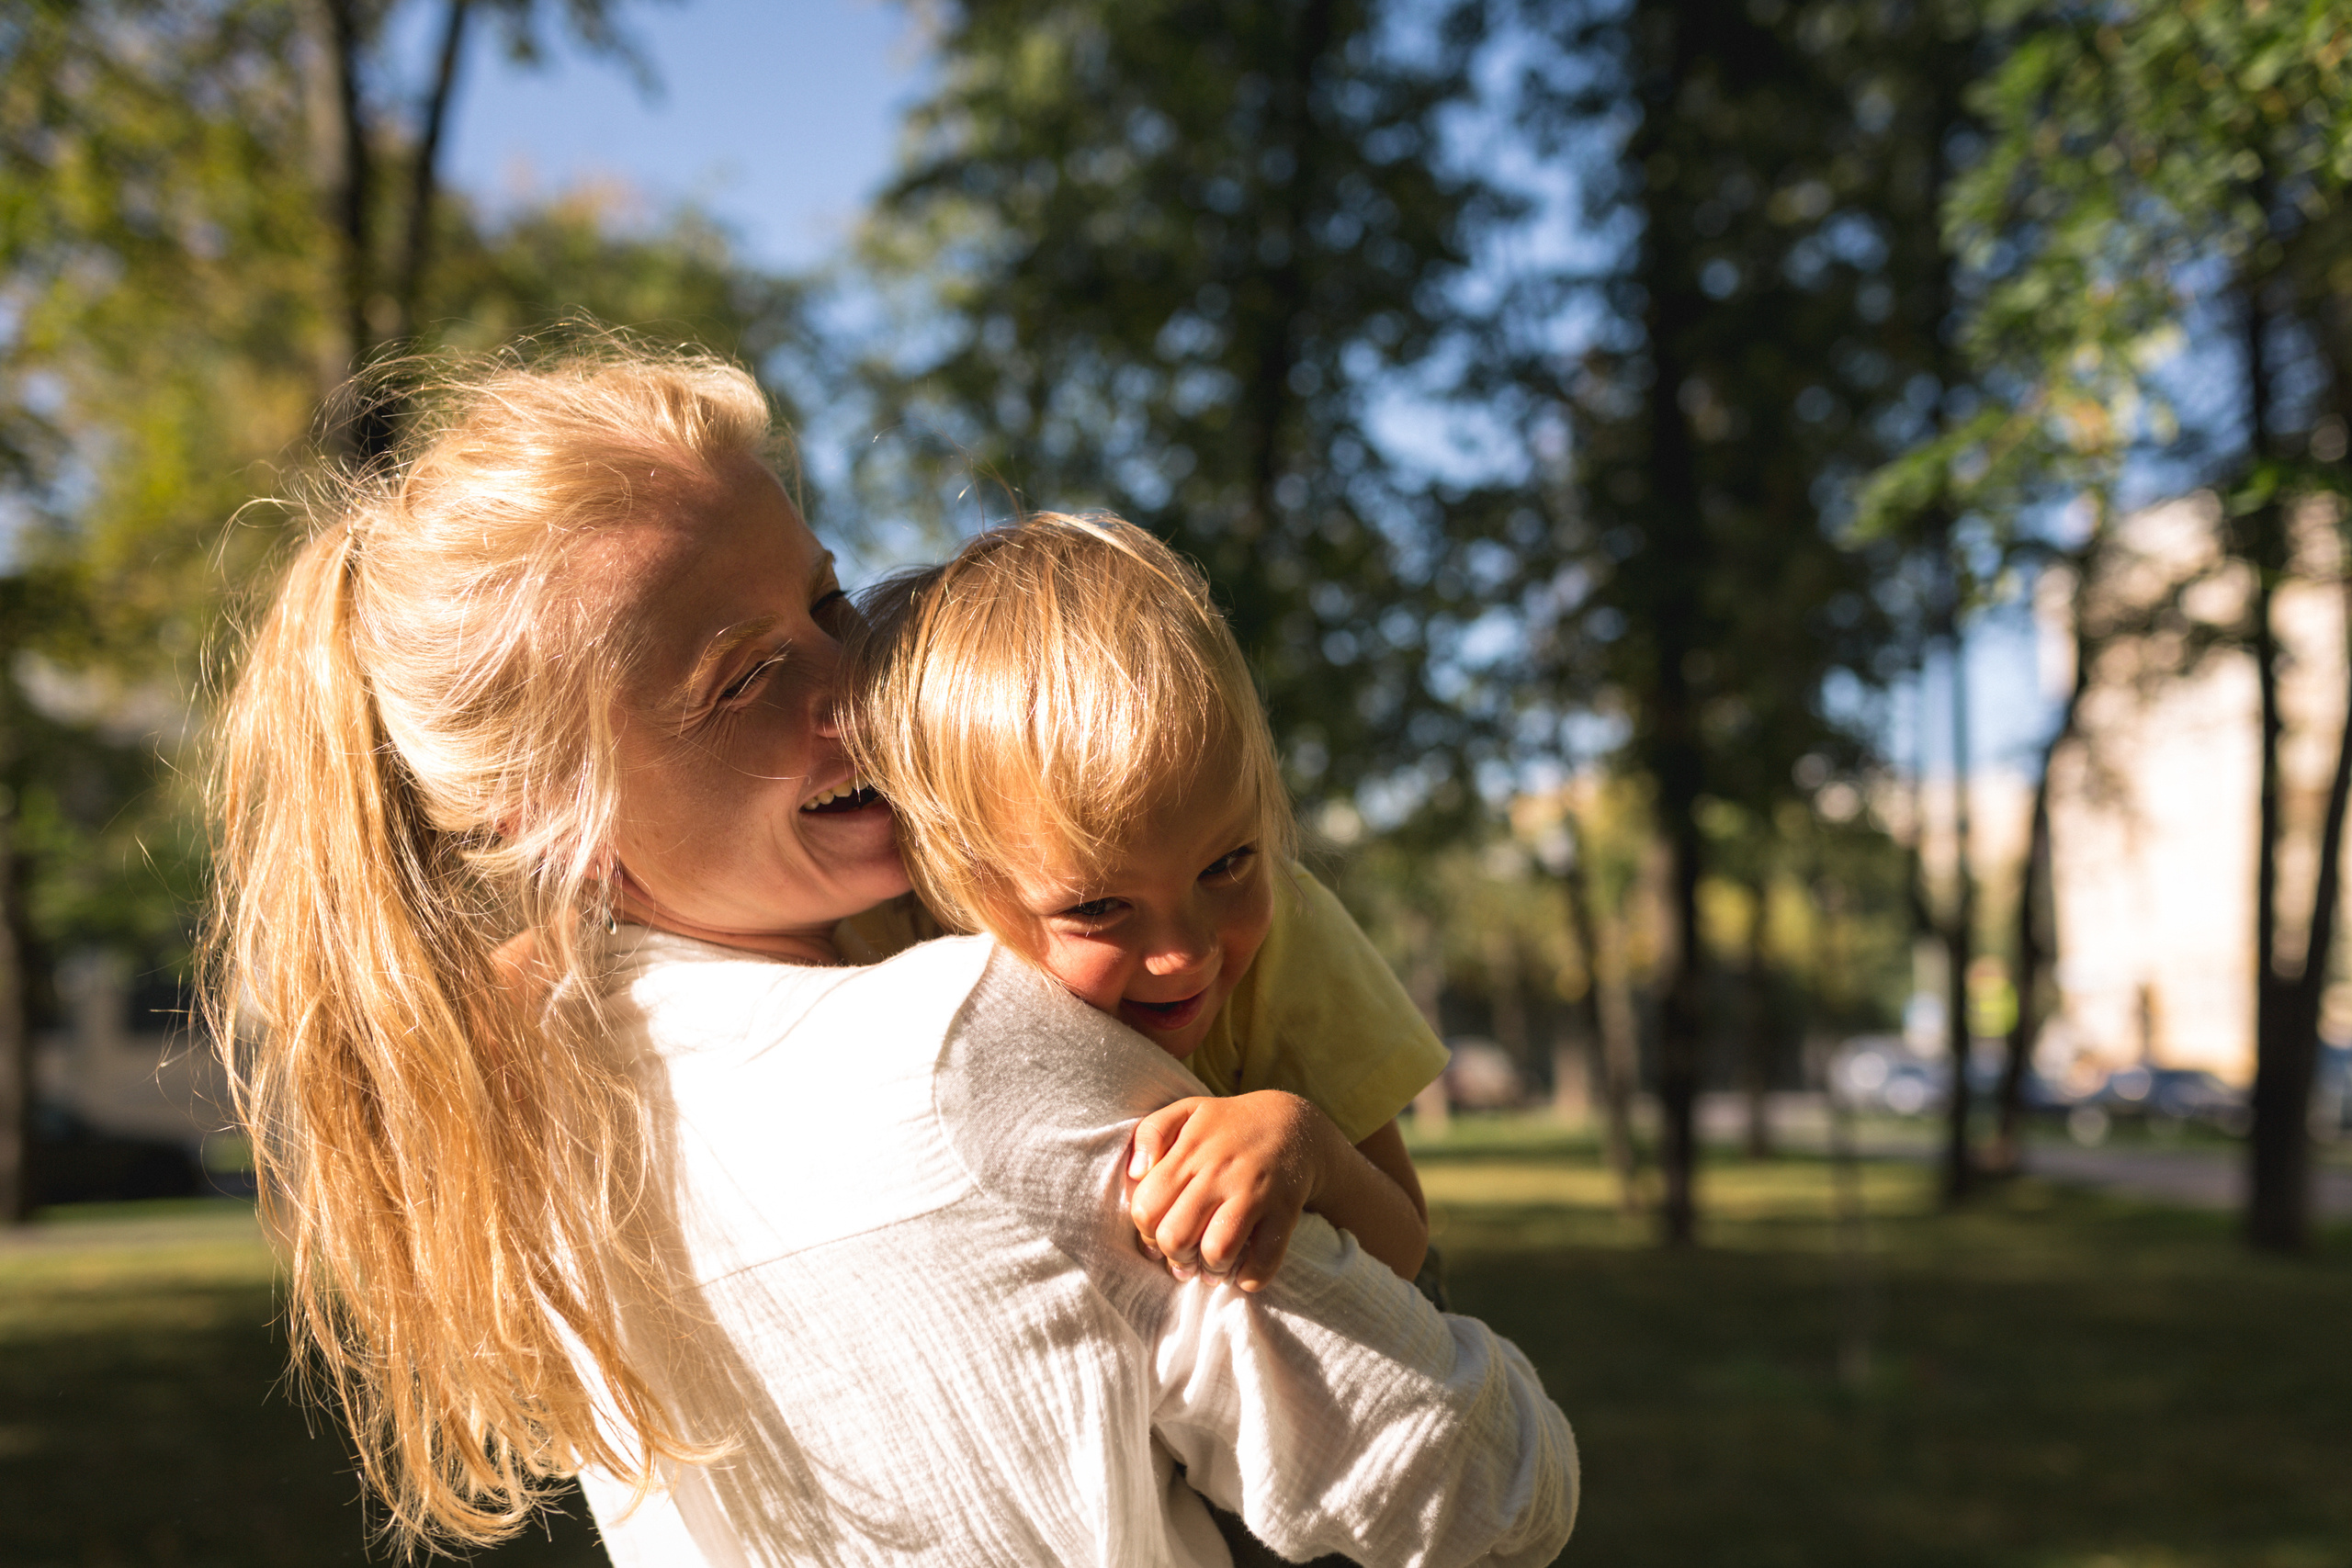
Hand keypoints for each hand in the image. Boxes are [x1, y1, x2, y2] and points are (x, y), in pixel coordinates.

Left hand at [1125, 1092, 1333, 1291]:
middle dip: (1175, 1256)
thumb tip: (1135, 1173)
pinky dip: (1249, 1278)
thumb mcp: (1186, 1111)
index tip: (1160, 1233)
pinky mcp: (1285, 1211)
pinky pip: (1264, 1261)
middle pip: (1176, 1237)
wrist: (1294, 1124)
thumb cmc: (1229, 1126)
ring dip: (1210, 1270)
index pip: (1146, 1208)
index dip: (1146, 1232)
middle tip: (1185, 1254)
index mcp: (1190, 1150)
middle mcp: (1220, 1171)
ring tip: (1212, 1265)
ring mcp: (1254, 1193)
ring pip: (1217, 1252)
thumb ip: (1151, 1133)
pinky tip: (1243, 1270)